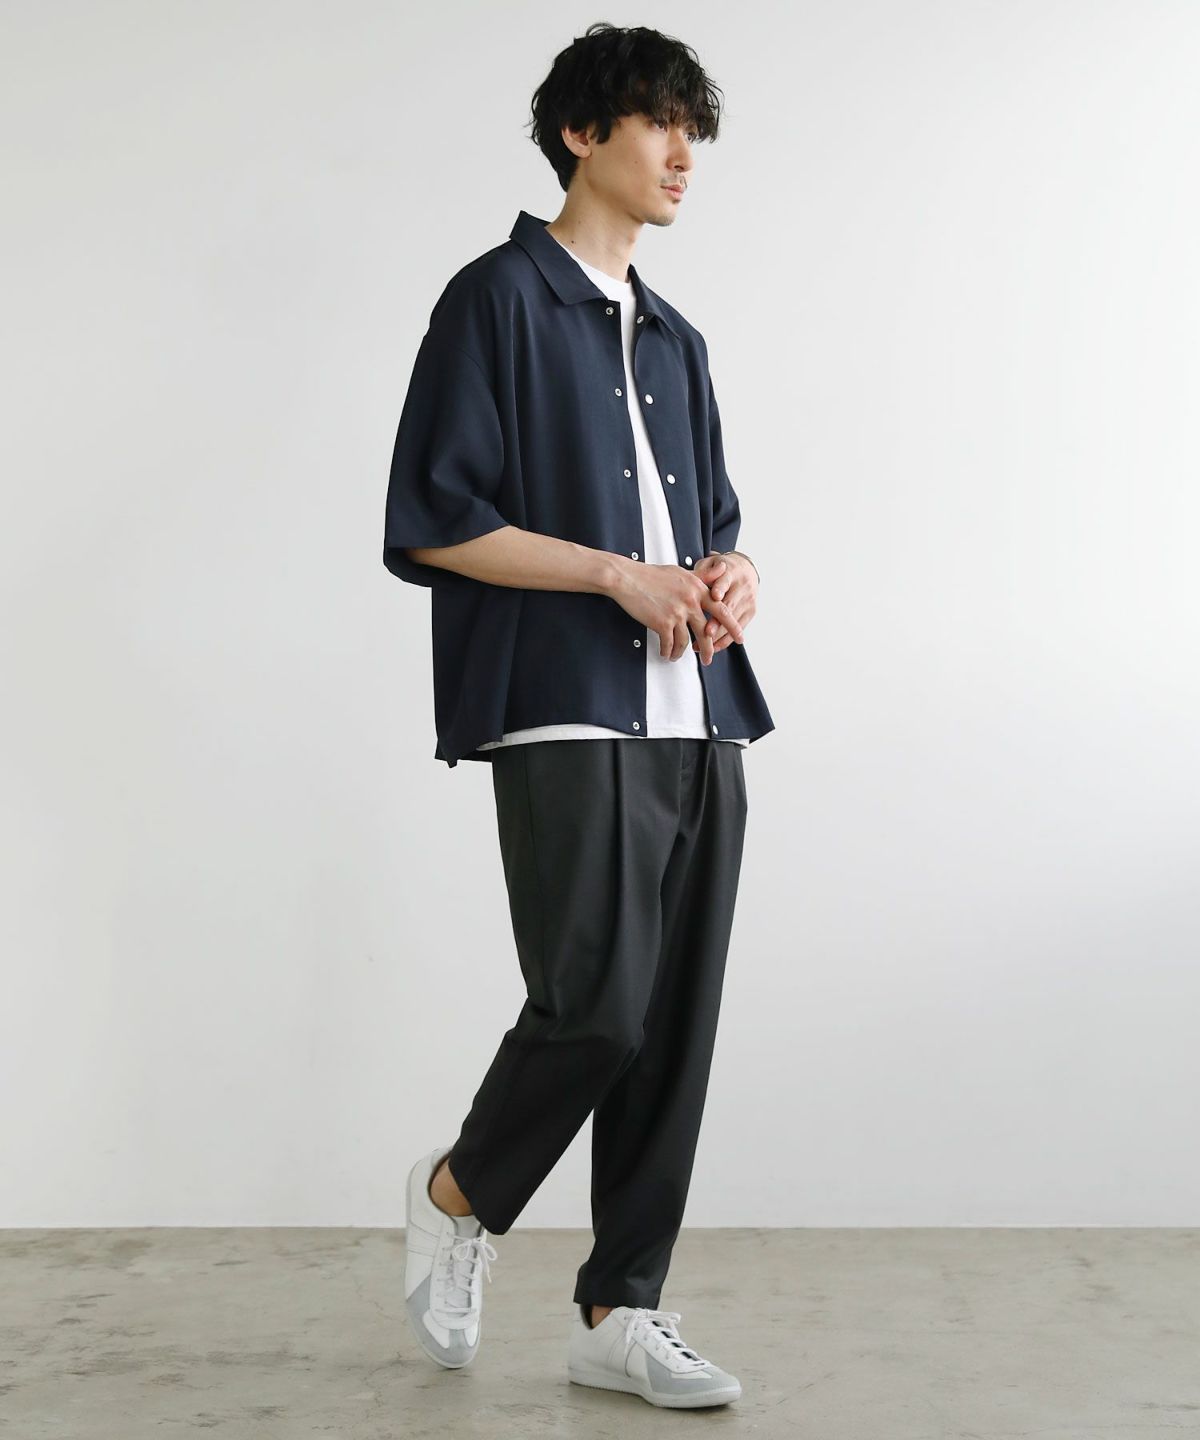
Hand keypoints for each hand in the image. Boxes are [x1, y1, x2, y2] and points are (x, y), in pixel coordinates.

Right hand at [609, 554, 744, 662]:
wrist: (628, 578)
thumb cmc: (651, 575)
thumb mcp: (682, 571)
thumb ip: (703, 575)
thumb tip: (721, 568)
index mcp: (697, 588)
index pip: (721, 609)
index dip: (732, 625)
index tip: (739, 637)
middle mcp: (690, 601)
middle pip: (706, 631)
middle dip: (710, 648)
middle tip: (710, 659)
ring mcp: (677, 612)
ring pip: (687, 641)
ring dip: (682, 653)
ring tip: (678, 657)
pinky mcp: (662, 622)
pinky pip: (669, 643)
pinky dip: (667, 651)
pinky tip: (666, 654)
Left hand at [691, 551, 757, 656]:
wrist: (745, 569)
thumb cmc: (721, 568)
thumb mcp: (710, 564)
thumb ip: (702, 572)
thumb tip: (690, 578)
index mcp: (731, 571)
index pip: (725, 580)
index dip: (720, 588)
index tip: (715, 596)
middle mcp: (742, 586)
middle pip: (730, 605)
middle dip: (718, 621)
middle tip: (706, 632)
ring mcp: (748, 600)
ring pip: (734, 621)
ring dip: (718, 635)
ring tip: (703, 645)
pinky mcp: (751, 612)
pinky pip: (738, 629)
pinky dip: (725, 640)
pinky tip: (713, 647)